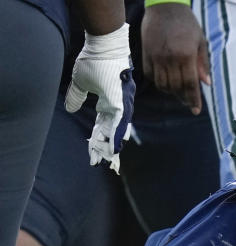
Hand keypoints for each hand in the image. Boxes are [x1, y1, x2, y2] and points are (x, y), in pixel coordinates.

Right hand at [65, 23, 135, 173]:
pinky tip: (116, 146)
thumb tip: (70, 108)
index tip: (96, 154)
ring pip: (117, 130)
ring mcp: (121, 104)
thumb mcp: (81, 82)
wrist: (104, 45)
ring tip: (111, 160)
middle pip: (112, 133)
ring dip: (112, 145)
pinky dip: (117, 133)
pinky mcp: (121, 100)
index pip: (103, 127)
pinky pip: (119, 121)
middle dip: (108, 149)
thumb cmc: (95, 61)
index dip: (98, 140)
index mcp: (107, 103)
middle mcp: (117, 106)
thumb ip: (76, 96)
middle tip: (109, 165)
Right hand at [142, 3, 210, 114]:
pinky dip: (159, 83)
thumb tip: (206, 83)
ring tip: (178, 93)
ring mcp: (156, 57)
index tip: (196, 110)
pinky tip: (166, 83)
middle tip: (188, 102)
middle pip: (176, 87)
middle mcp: (170, 58)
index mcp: (186, 55)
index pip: (190, 84)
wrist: (164, 7)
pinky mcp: (146, 54)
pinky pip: (151, 76)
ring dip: (171, 92)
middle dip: (183, 98)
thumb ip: (203, 64)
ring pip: (162, 84)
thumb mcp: (200, 42)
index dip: (194, 99)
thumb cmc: (187, 24)